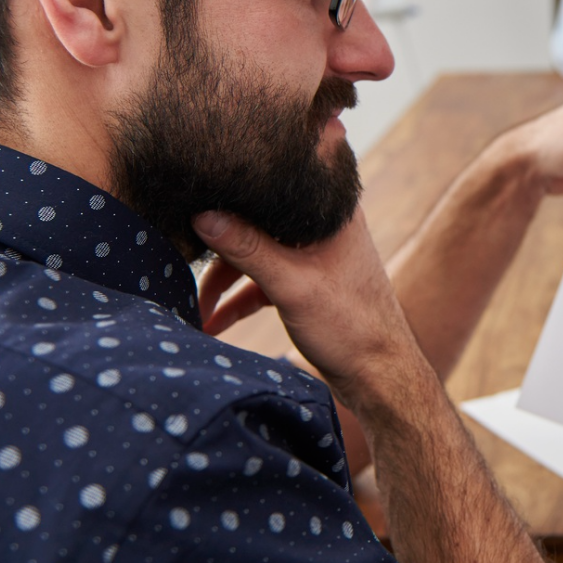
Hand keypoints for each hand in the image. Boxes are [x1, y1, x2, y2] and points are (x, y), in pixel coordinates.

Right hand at [192, 208, 422, 407]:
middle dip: (220, 249)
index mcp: (331, 210)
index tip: (194, 202)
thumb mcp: (291, 285)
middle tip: (182, 264)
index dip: (234, 194)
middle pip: (258, 224)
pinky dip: (240, 298)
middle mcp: (323, 225)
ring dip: (225, 282)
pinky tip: (213, 321)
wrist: (380, 374)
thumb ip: (247, 249)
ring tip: (195, 307)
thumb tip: (202, 215)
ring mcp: (314, 254)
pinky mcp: (306, 280)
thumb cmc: (350, 325)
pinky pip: (264, 279)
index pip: (273, 188)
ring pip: (257, 255)